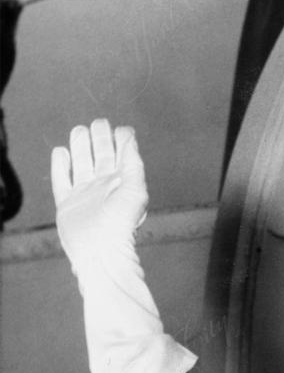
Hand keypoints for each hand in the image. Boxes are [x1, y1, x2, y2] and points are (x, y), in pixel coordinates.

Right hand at [51, 119, 147, 275]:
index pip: (122, 157)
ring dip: (80, 147)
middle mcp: (103, 187)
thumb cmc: (121, 222)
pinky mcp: (67, 204)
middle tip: (98, 122)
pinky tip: (61, 151)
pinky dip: (60, 166)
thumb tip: (128, 137)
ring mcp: (84, 195)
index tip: (121, 129)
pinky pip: (62, 180)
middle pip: (100, 157)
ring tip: (79, 129)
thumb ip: (131, 162)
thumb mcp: (134, 188)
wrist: (100, 250)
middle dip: (100, 139)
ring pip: (81, 164)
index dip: (122, 142)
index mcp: (122, 184)